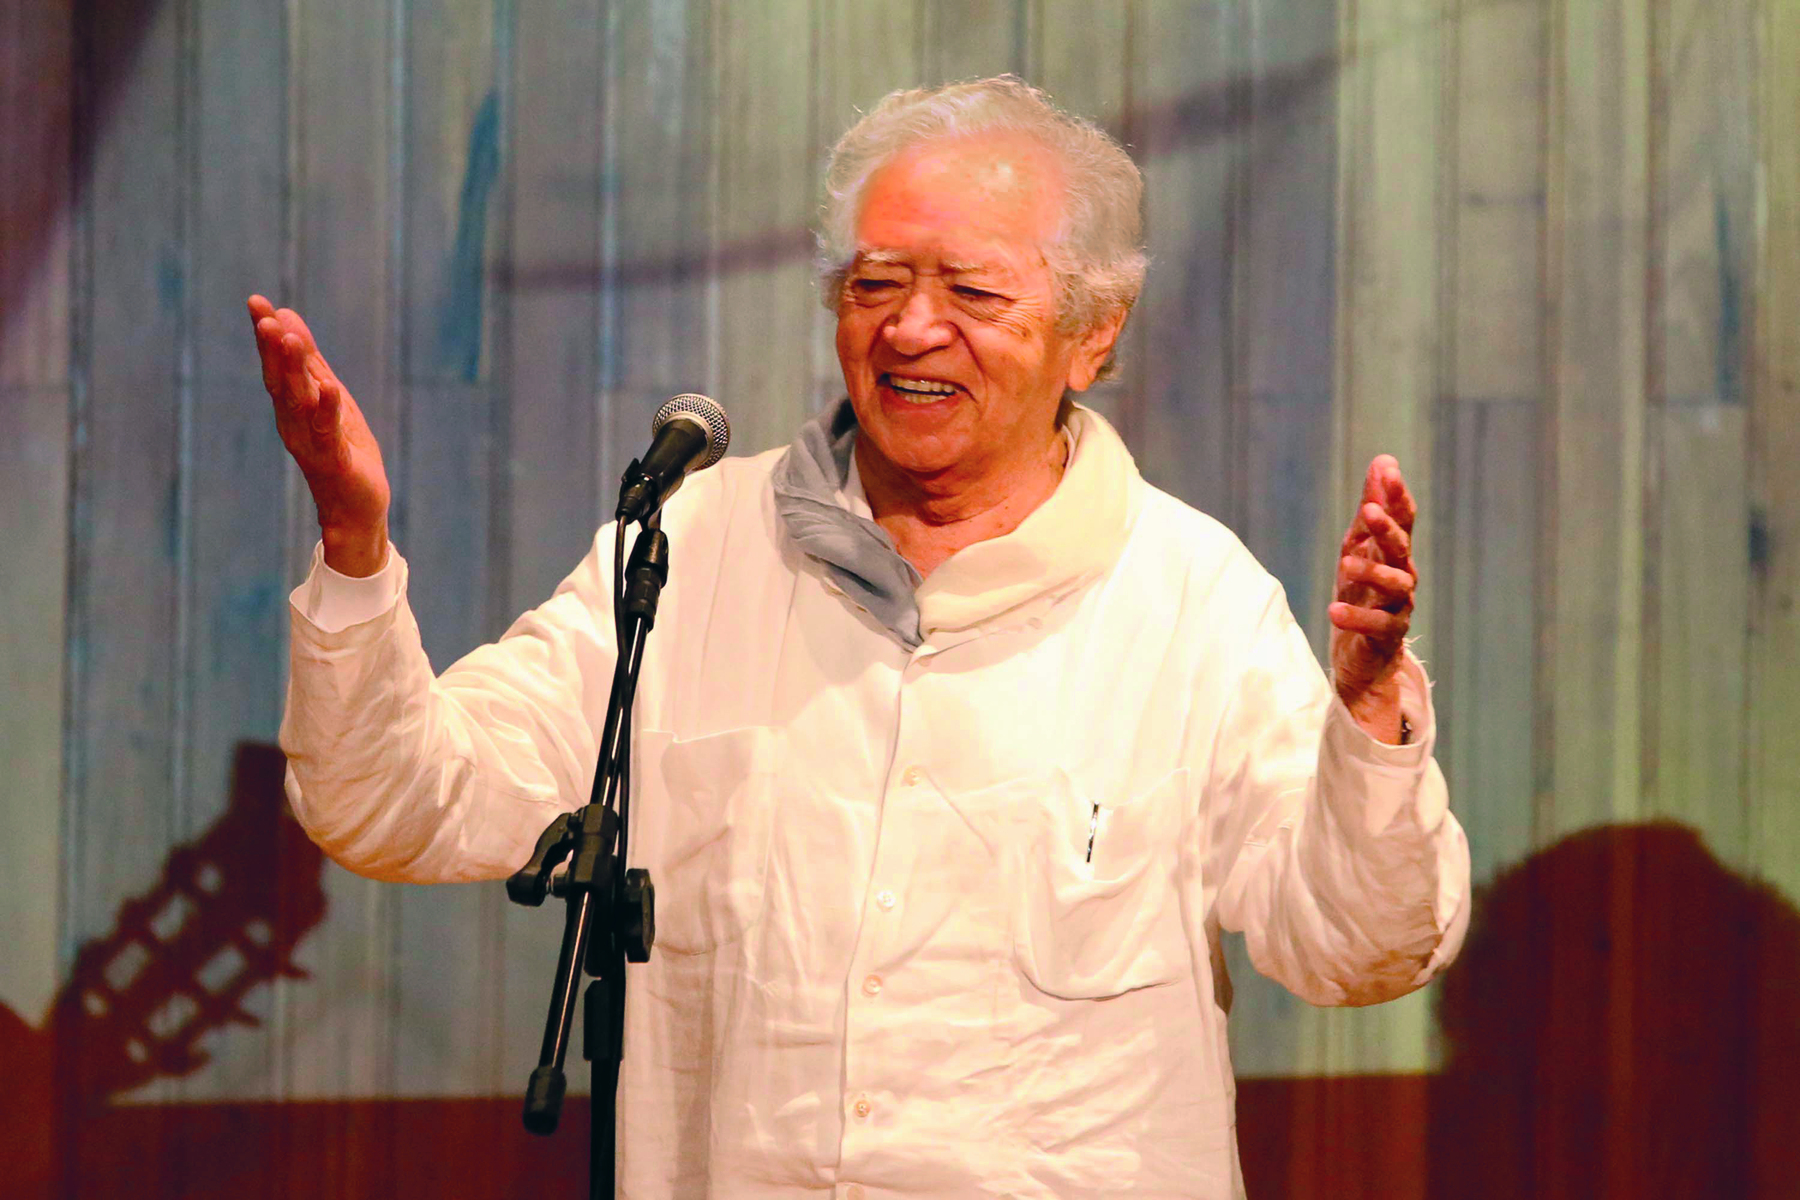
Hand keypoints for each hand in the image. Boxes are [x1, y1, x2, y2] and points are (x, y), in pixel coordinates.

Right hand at [247, 295, 390, 575]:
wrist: (357, 507)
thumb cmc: (343, 450)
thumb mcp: (329, 397)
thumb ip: (310, 362)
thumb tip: (287, 317)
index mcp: (292, 407)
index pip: (276, 365)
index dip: (266, 335)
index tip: (256, 302)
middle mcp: (294, 423)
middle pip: (280, 381)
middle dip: (272, 349)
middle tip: (264, 317)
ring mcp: (312, 443)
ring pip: (299, 402)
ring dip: (294, 371)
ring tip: (290, 339)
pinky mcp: (334, 461)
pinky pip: (328, 432)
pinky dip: (328, 409)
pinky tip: (330, 387)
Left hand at [1328, 455, 1417, 741]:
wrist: (1363, 651)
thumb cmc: (1362, 591)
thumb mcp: (1360, 545)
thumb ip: (1372, 507)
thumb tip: (1384, 461)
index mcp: (1394, 551)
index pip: (1402, 519)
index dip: (1396, 495)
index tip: (1388, 471)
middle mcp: (1402, 575)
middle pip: (1401, 548)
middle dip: (1388, 528)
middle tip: (1370, 511)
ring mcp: (1398, 606)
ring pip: (1395, 585)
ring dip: (1371, 572)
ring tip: (1345, 563)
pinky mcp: (1387, 635)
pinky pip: (1377, 624)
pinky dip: (1356, 617)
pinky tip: (1333, 610)